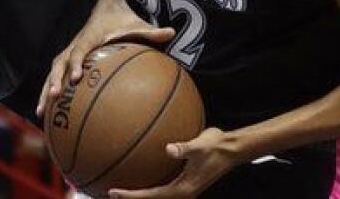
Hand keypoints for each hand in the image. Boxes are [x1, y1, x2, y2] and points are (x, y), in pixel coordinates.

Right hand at [36, 0, 173, 116]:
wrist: (107, 6)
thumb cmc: (123, 19)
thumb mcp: (138, 24)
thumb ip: (152, 31)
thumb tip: (172, 34)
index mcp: (90, 37)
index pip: (80, 50)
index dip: (76, 63)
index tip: (76, 78)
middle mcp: (76, 44)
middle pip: (60, 63)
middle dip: (55, 79)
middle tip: (55, 97)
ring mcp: (70, 52)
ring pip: (54, 71)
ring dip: (46, 89)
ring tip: (41, 112)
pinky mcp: (70, 59)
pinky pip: (58, 75)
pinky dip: (50, 90)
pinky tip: (48, 113)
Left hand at [108, 128, 241, 197]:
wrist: (232, 149)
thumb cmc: (217, 146)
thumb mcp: (201, 145)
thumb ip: (185, 148)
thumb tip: (169, 149)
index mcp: (183, 189)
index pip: (152, 196)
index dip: (131, 196)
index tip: (113, 192)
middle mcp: (181, 191)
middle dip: (130, 198)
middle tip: (108, 192)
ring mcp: (182, 188)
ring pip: (155, 195)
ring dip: (138, 193)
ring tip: (119, 188)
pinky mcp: (183, 181)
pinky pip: (160, 185)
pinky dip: (147, 182)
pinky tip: (138, 170)